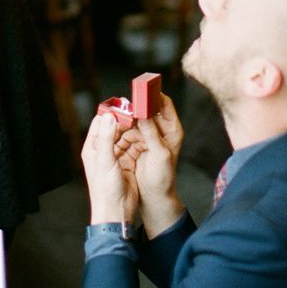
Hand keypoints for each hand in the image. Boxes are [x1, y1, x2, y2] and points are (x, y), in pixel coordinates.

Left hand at [81, 112, 138, 223]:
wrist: (117, 212)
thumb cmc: (105, 190)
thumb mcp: (105, 160)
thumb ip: (106, 138)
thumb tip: (108, 116)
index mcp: (93, 147)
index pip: (100, 122)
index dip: (111, 113)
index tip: (124, 106)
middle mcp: (104, 150)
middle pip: (115, 128)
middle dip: (126, 120)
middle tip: (138, 112)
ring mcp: (117, 156)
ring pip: (127, 136)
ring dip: (135, 130)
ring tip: (144, 122)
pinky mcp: (128, 162)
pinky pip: (135, 147)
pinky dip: (141, 141)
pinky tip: (147, 136)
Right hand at [116, 95, 184, 237]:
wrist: (155, 197)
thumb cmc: (163, 178)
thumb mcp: (160, 154)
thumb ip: (151, 133)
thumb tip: (144, 113)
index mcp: (172, 129)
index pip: (164, 104)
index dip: (153, 95)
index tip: (142, 89)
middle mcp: (160, 130)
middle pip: (146, 110)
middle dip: (135, 107)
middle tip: (124, 104)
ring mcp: (148, 137)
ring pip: (134, 121)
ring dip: (126, 120)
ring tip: (117, 118)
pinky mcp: (137, 145)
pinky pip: (127, 132)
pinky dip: (121, 131)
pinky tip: (114, 130)